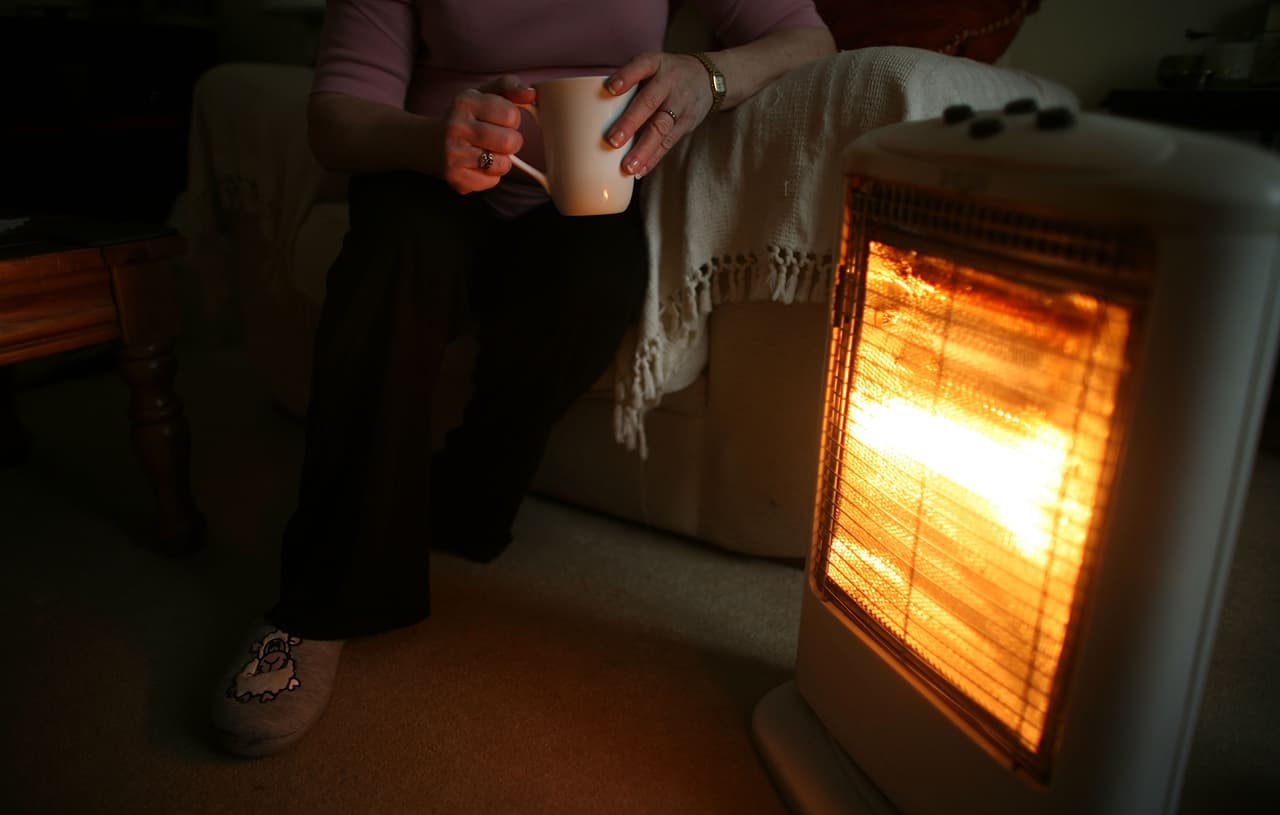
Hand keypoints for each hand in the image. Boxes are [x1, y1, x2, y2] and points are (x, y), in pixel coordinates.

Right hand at [442, 75, 535, 194]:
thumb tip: (531, 93)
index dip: (512, 120)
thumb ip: (508, 87)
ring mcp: (453, 153)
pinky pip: (492, 181)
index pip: (512, 114)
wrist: (426, 143)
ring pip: (503, 164)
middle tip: (496, 140)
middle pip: (510, 141)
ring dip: (501, 161)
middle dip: (511, 142)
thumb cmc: (464, 118)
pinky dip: (489, 176)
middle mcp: (456, 126)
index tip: (498, 121)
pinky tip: (475, 165)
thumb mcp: (482, 94)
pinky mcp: (454, 177)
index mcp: (465, 101)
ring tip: (485, 152)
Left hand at [604, 52, 712, 177]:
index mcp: (655, 64)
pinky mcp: (686, 123)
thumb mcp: (651, 66)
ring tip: (628, 167)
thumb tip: (592, 111)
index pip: (641, 66)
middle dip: (630, 123)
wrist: (708, 78)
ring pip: (661, 128)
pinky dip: (653, 158)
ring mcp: (679, 104)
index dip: (626, 76)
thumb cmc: (665, 75)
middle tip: (612, 141)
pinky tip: (640, 170)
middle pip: (649, 102)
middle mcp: (668, 82)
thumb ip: (629, 82)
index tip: (609, 89)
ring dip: (643, 149)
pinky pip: (669, 143)